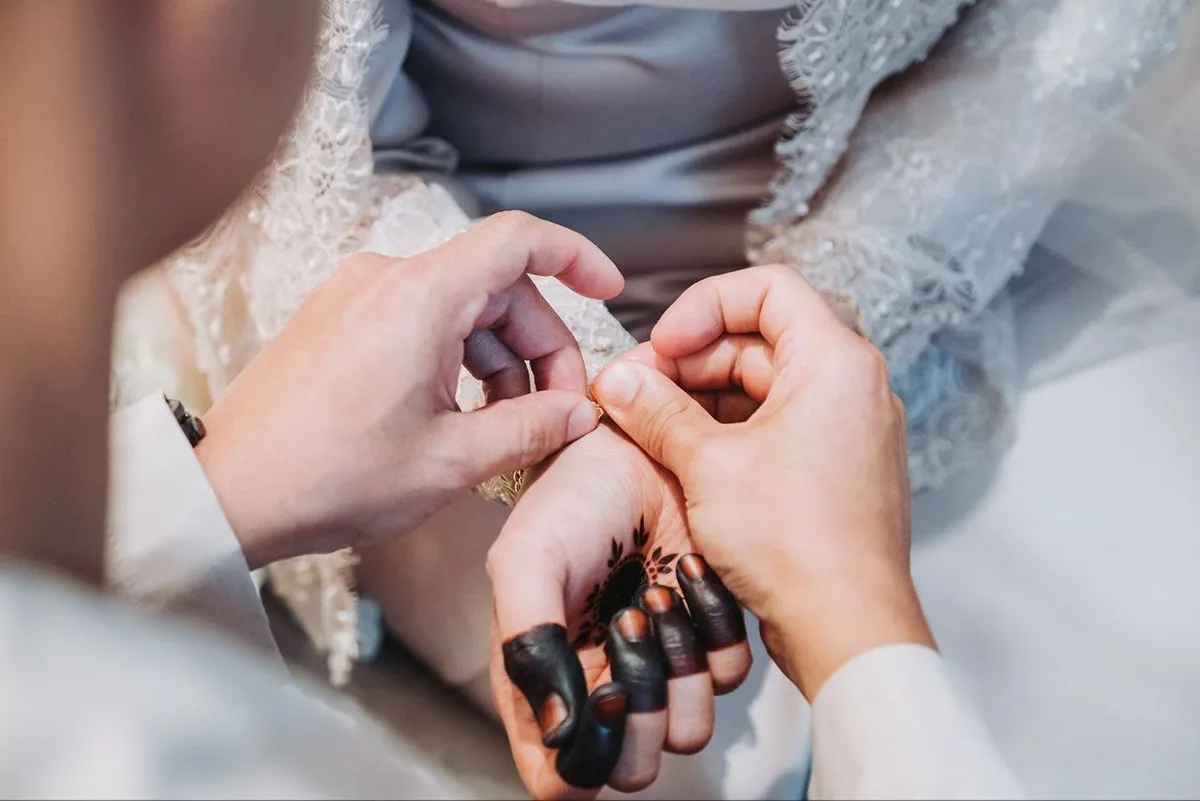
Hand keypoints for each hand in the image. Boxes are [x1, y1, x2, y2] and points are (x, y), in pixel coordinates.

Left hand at [195, 212, 623, 568]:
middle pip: (497, 286)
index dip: (575, 256)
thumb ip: (531, 428)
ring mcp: (357, 296)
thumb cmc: (328, 476)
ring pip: (461, 308)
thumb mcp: (451, 461)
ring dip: (500, 360)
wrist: (228, 493)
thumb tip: (580, 413)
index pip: (518, 239)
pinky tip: (463, 415)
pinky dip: (456, 359)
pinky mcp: (339, 320)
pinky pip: (420, 321)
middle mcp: (386, 280)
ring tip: (510, 428)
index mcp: (419, 297)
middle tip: (560, 411)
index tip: (608, 288)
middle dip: (542, 345)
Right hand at [487, 422, 751, 798]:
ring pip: (686, 729)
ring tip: (658, 590)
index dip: (586, 758)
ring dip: (678, 661)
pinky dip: (714, 625)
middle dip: (639, 705)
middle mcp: (602, 684)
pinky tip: (690, 569)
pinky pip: (728, 672)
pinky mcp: (710, 634)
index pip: (562, 777)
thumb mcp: (527, 563)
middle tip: (629, 621)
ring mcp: (660, 664)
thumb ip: (529, 647)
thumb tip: (559, 734)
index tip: (604, 691)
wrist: (636, 443)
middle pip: (632, 767)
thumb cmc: (570, 501)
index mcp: (545, 679)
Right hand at [593, 265, 933, 698]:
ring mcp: (849, 430)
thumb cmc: (799, 546)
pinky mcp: (838, 469)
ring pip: (765, 387)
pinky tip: (684, 458)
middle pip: (760, 339)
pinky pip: (778, 427)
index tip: (664, 346)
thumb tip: (619, 382)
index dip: (704, 307)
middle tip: (638, 393)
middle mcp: (853, 387)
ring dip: (704, 400)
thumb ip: (656, 412)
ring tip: (651, 429)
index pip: (766, 289)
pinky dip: (730, 433)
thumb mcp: (707, 466)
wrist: (847, 628)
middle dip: (692, 361)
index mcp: (836, 362)